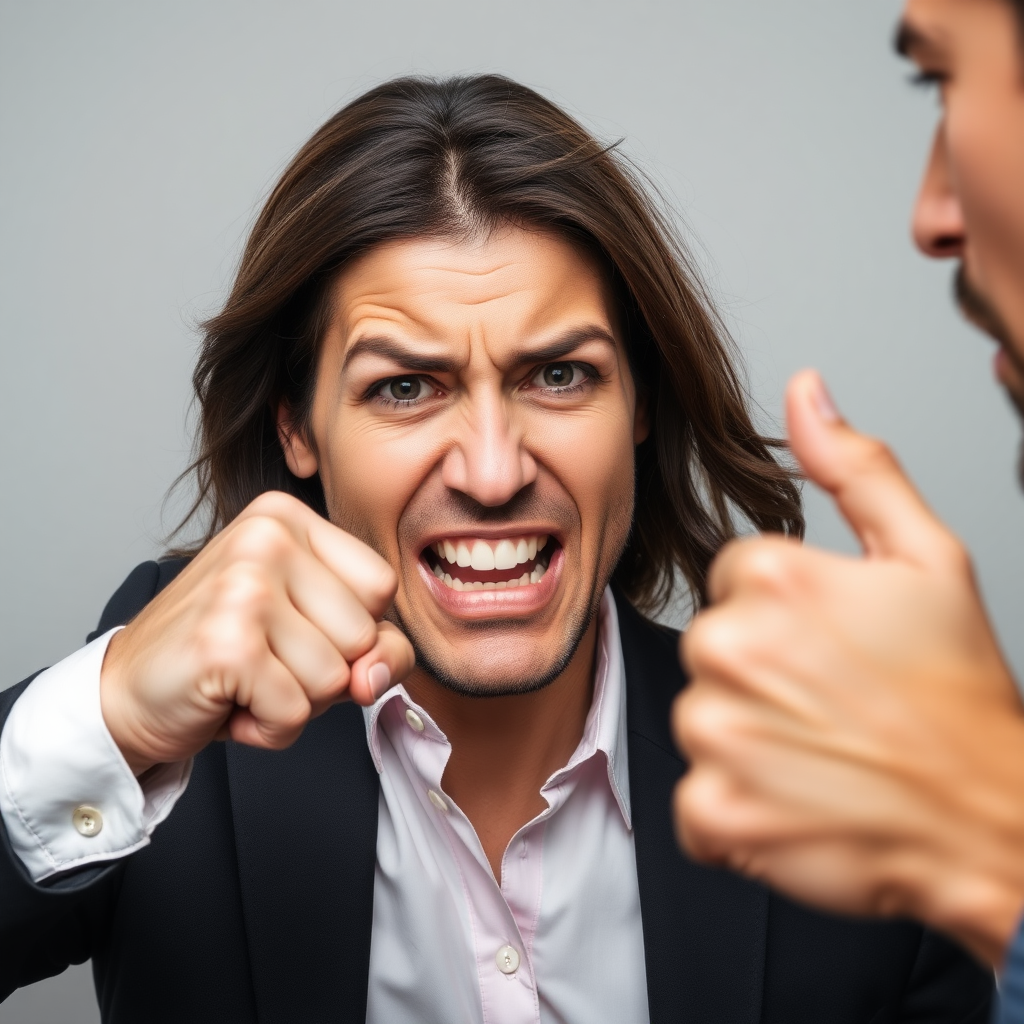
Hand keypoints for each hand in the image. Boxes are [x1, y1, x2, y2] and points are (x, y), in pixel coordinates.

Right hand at [100, 491, 414, 774]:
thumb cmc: (229, 657)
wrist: (126, 692)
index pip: (381, 586)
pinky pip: (296, 713)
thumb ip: (375, 647)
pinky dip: (269, 728)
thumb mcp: (316, 634)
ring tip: (246, 679)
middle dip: (325, 672)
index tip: (295, 629)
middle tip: (263, 660)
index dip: (353, 630)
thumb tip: (374, 678)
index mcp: (288, 518)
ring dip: (296, 702)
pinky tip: (230, 702)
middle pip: (364, 634)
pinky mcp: (227, 643)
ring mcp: (245, 586)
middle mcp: (267, 536)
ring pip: (336, 678)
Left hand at [673, 370, 1023, 965]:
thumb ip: (855, 467)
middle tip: (830, 701)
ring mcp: (716, 732)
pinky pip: (694, 799)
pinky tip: (796, 800)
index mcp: (772, 577)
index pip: (732, 580)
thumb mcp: (927, 557)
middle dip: (758, 671)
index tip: (831, 647)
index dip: (785, 615)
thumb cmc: (958, 693)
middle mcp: (729, 646)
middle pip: (709, 646)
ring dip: (747, 738)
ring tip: (820, 751)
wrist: (990, 821)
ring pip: (700, 717)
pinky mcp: (713, 810)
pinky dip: (736, 809)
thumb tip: (805, 391)